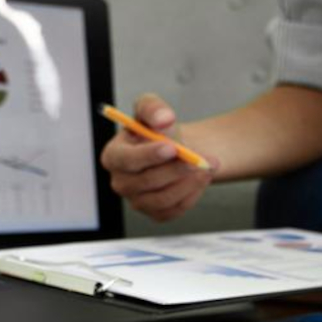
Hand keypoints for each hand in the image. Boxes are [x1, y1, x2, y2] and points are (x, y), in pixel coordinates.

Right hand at [99, 93, 218, 221]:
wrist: (175, 149)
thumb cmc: (157, 130)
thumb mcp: (152, 109)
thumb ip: (154, 108)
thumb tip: (164, 118)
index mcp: (113, 156)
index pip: (127, 160)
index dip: (149, 155)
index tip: (172, 148)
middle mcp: (121, 182)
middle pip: (148, 182)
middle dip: (178, 169)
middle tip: (201, 159)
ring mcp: (137, 201)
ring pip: (164, 199)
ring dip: (190, 182)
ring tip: (208, 165)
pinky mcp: (156, 213)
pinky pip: (175, 209)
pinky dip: (193, 194)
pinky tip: (201, 178)